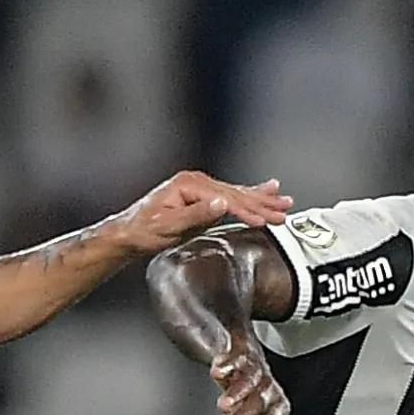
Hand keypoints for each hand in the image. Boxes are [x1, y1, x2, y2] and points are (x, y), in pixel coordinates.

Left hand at [110, 171, 292, 256]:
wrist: (128, 232)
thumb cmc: (143, 231)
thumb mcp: (168, 226)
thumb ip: (196, 216)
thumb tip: (221, 205)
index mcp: (189, 186)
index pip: (226, 199)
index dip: (246, 211)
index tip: (264, 220)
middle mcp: (196, 181)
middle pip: (236, 193)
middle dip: (262, 203)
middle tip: (284, 211)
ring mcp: (199, 187)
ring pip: (237, 192)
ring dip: (262, 198)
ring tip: (284, 201)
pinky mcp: (201, 195)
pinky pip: (230, 195)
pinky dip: (250, 195)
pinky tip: (265, 190)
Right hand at [210, 331, 290, 414]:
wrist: (244, 356)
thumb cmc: (251, 394)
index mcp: (275, 404)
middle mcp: (267, 386)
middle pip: (258, 402)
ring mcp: (255, 369)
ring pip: (249, 380)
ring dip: (237, 393)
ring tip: (223, 405)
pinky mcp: (241, 352)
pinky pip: (236, 358)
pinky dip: (227, 365)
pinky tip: (217, 372)